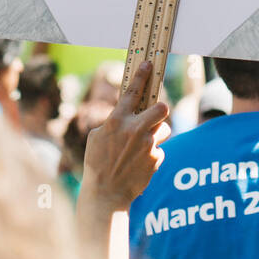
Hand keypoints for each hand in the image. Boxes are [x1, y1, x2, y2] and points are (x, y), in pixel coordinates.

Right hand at [82, 62, 170, 210]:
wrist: (106, 194)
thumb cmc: (96, 164)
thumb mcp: (96, 137)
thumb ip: (113, 122)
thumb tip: (125, 113)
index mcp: (117, 121)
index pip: (132, 92)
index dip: (141, 75)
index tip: (149, 64)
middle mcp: (135, 130)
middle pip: (162, 108)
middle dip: (160, 109)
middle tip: (155, 113)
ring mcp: (148, 145)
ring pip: (162, 130)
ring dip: (155, 135)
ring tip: (140, 147)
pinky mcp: (156, 159)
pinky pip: (159, 150)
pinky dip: (152, 155)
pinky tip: (139, 164)